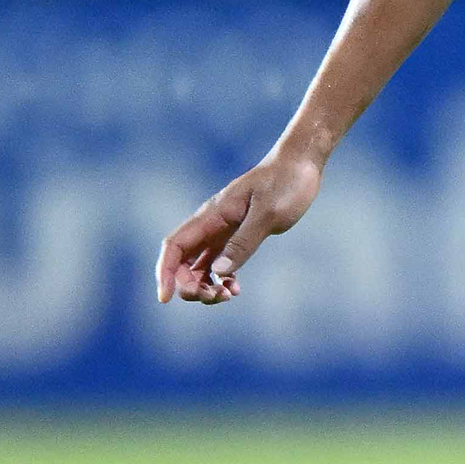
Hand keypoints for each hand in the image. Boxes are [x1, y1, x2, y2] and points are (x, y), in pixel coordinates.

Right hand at [156, 151, 324, 303]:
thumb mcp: (268, 213)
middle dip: (189, 285)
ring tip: (227, 296)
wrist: (299, 164)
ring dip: (205, 286)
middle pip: (182, 261)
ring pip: (198, 265)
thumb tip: (219, 272)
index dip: (165, 273)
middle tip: (215, 297)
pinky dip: (221, 280)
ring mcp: (223, 230)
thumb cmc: (286, 183)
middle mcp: (211, 224)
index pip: (175, 246)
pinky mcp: (237, 235)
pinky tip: (235, 289)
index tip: (165, 298)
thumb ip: (243, 242)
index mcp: (212, 216)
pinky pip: (218, 263)